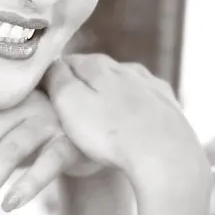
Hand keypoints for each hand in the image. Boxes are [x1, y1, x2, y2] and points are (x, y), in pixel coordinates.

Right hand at [43, 54, 209, 200]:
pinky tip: (134, 116)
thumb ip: (57, 79)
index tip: (46, 92)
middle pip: (97, 69)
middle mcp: (126, 68)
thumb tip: (51, 64)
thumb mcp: (70, 103)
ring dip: (111, 91)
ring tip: (101, 113)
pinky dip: (136, 104)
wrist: (164, 154)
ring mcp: (150, 85)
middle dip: (83, 82)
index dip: (54, 76)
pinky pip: (146, 98)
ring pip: (124, 81)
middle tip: (70, 106)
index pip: (67, 61)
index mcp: (99, 65)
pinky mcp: (168, 105)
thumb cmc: (110, 132)